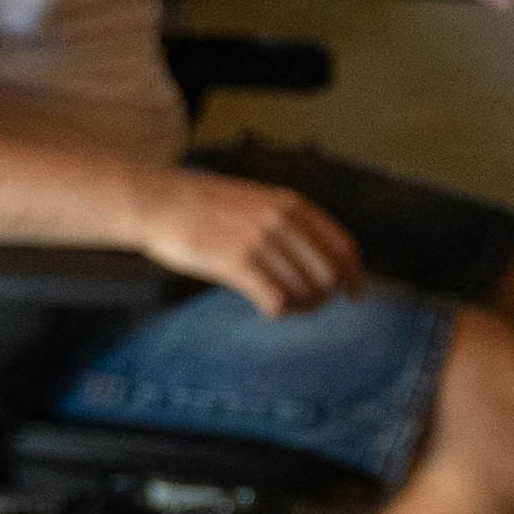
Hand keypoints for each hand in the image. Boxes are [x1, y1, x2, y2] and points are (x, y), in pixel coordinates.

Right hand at [135, 166, 361, 317]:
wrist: (158, 202)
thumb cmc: (205, 207)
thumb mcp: (256, 201)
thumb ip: (288, 223)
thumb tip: (322, 261)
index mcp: (291, 205)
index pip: (342, 246)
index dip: (355, 274)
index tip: (356, 294)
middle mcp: (280, 221)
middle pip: (328, 275)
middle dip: (323, 296)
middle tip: (307, 306)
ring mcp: (259, 241)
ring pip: (304, 292)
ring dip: (298, 307)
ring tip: (281, 306)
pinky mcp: (236, 263)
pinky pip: (276, 301)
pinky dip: (277, 312)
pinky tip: (266, 310)